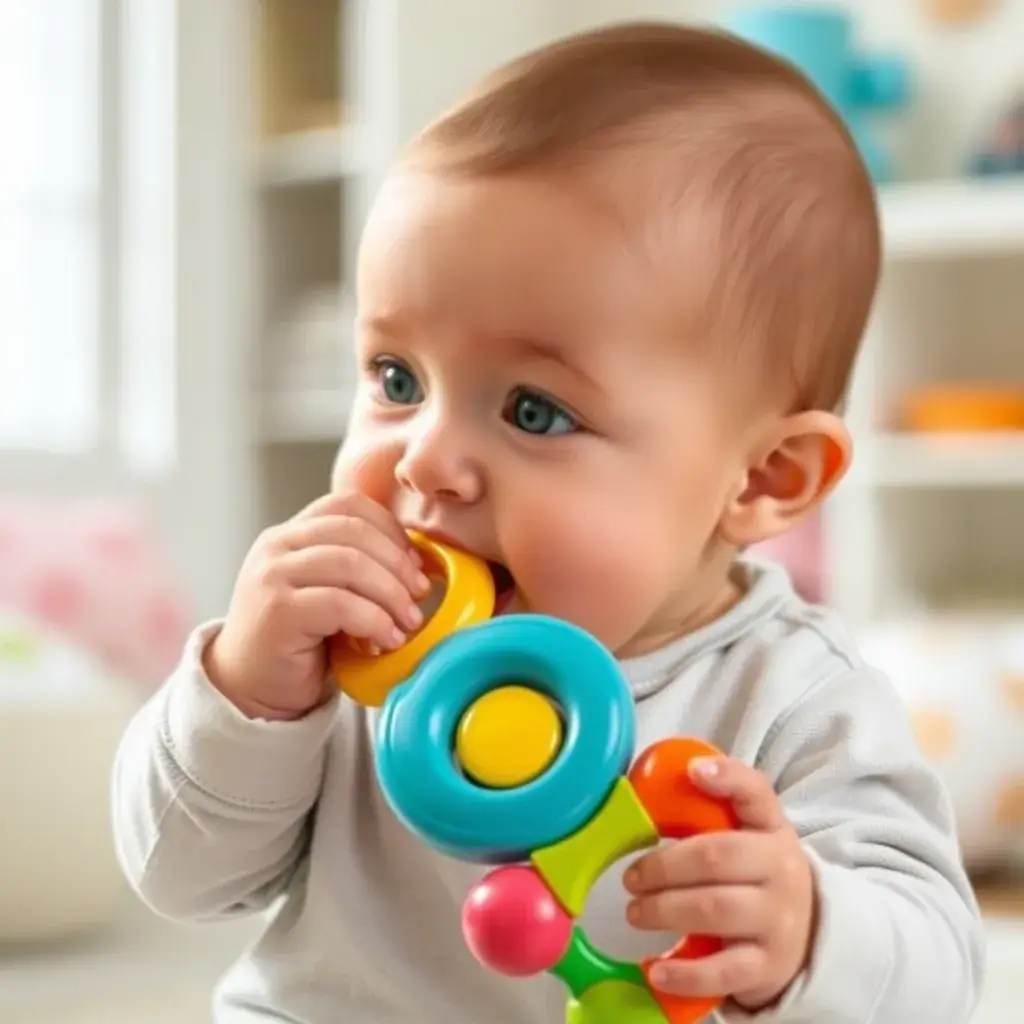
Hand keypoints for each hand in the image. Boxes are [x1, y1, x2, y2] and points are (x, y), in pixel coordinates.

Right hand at [204, 491, 429, 720]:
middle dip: (398, 563)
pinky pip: (340, 604)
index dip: (391, 529)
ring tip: (409, 621)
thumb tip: (415, 562)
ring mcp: (272, 576)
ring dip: (391, 593)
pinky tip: (388, 639)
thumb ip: (354, 567)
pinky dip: (375, 620)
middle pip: (355, 531)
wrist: (248, 687)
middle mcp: (277, 546)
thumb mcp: (327, 590)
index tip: (415, 562)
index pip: (349, 504)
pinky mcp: (277, 611)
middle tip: (420, 594)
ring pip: (351, 563)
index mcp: (291, 533)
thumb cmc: (297, 641)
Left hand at [623, 756, 816, 1011]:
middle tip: (631, 877)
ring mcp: (778, 920)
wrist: (806, 936)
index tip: (694, 771)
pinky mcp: (768, 966)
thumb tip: (642, 794)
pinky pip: (723, 971)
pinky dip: (685, 972)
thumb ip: (707, 814)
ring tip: (635, 912)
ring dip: (664, 910)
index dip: (727, 778)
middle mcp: (781, 869)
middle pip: (717, 856)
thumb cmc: (756, 876)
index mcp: (771, 827)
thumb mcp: (746, 837)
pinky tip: (656, 969)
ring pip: (715, 909)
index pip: (756, 792)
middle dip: (664, 865)